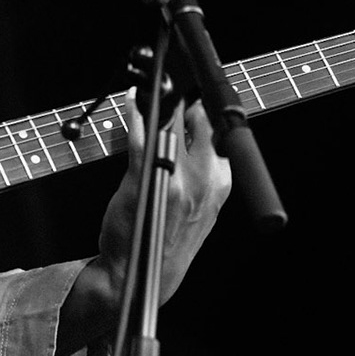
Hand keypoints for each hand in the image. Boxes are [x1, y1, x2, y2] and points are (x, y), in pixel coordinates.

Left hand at [99, 94, 231, 301]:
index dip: (206, 107)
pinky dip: (136, 110)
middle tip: (171, 82)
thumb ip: (202, 173)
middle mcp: (205, 178)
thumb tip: (196, 133)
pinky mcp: (146, 175)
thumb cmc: (166, 239)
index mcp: (221, 183)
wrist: (139, 273)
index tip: (196, 88)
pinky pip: (141, 131)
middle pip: (199, 119)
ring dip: (160, 99)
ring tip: (153, 85)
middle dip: (185, 97)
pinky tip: (133, 98)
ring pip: (171, 122)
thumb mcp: (199, 208)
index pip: (221, 131)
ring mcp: (175, 176)